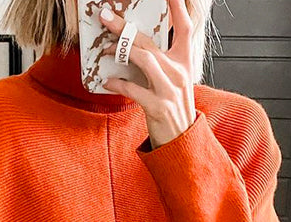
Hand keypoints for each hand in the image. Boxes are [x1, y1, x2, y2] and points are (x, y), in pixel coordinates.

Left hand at [99, 0, 196, 149]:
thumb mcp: (172, 80)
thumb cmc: (173, 108)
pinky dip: (118, 83)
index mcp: (184, 62)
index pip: (185, 27)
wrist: (181, 139)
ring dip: (120, 51)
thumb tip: (133, 47)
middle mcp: (179, 72)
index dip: (178, 8)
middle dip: (124, 27)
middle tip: (106, 16)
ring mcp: (169, 89)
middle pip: (149, 42)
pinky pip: (133, 89)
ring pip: (144, 59)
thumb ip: (160, 62)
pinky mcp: (158, 107)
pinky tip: (108, 81)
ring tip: (105, 49)